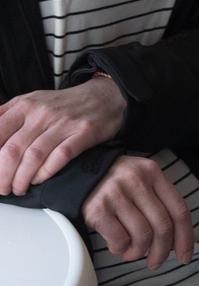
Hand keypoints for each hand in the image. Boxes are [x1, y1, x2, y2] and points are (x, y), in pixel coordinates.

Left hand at [0, 77, 126, 195]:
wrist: (102, 96)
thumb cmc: (64, 105)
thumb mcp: (31, 101)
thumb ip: (7, 117)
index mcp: (24, 105)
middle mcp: (41, 113)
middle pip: (12, 150)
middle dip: (3, 175)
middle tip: (2, 188)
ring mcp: (63, 123)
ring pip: (34, 156)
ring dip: (22, 179)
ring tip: (18, 189)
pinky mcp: (82, 134)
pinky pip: (60, 157)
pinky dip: (46, 172)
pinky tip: (39, 180)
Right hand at [82, 155, 193, 269]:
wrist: (73, 173)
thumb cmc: (113, 184)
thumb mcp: (140, 181)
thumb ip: (158, 202)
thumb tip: (176, 242)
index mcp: (152, 172)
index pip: (179, 210)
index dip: (186, 238)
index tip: (185, 256)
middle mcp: (136, 179)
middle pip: (163, 226)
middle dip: (161, 252)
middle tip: (155, 263)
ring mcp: (115, 192)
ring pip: (142, 236)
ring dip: (138, 252)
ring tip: (131, 252)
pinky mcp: (96, 208)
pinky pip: (119, 239)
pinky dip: (120, 249)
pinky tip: (116, 246)